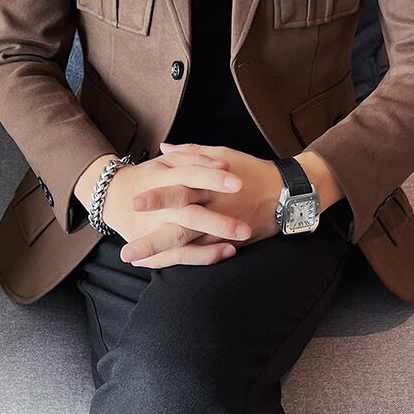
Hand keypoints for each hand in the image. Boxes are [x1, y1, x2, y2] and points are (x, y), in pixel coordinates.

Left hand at [120, 142, 283, 268]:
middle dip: (153, 238)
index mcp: (211, 183)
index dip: (158, 197)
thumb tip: (163, 148)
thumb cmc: (251, 170)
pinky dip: (181, 260)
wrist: (286, 194)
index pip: (181, 189)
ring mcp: (222, 229)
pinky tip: (157, 264)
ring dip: (161, 255)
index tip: (134, 202)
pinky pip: (203, 255)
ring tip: (135, 261)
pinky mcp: (230, 242)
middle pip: (181, 225)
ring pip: (189, 245)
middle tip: (127, 249)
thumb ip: (191, 152)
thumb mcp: (223, 154)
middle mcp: (215, 208)